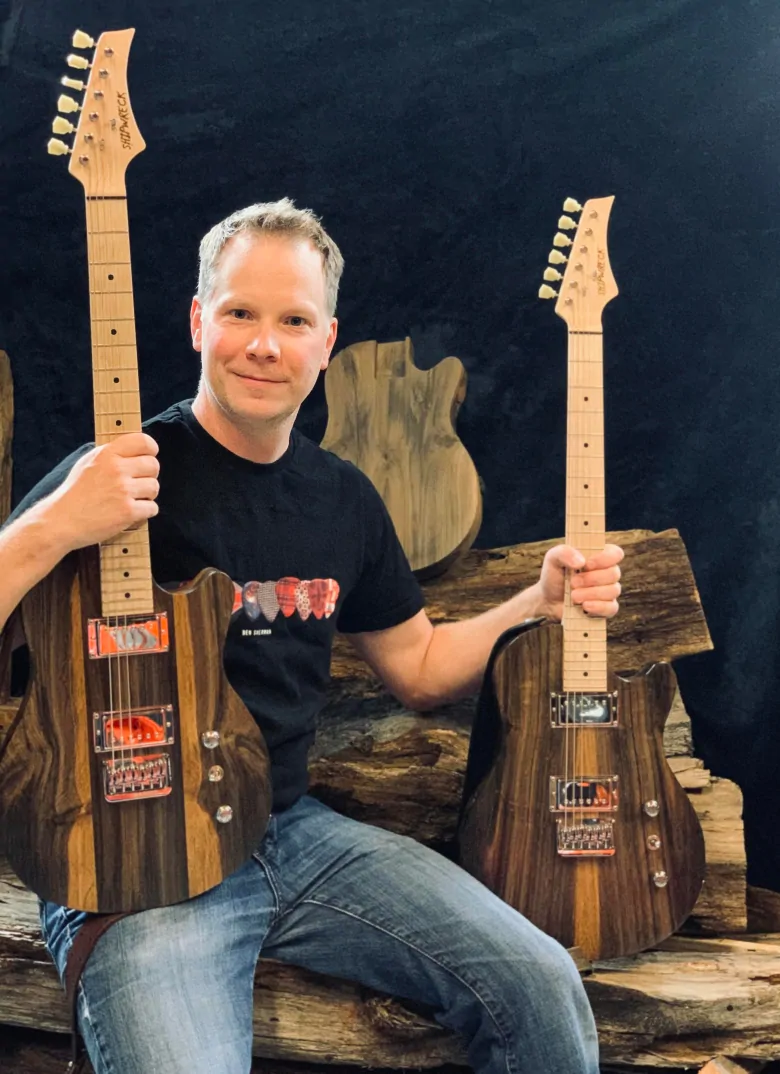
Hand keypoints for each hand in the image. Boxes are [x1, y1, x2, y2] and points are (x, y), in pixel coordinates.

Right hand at [44, 433, 159, 552]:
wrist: (61, 521)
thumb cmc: (75, 493)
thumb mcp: (88, 463)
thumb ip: (111, 455)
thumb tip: (135, 449)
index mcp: (106, 454)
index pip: (143, 441)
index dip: (150, 450)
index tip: (149, 456)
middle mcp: (116, 469)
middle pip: (153, 465)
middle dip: (148, 476)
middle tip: (137, 484)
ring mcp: (123, 490)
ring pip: (154, 487)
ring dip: (147, 496)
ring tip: (130, 500)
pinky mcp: (128, 511)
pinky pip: (152, 508)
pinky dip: (144, 513)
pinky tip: (130, 513)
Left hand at [533, 543, 623, 620]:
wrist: (549, 600)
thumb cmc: (555, 576)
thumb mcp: (553, 559)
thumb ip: (564, 553)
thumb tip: (581, 562)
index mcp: (599, 556)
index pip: (616, 553)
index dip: (604, 559)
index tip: (586, 565)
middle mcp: (607, 573)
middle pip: (614, 574)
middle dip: (591, 579)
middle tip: (573, 582)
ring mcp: (609, 591)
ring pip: (612, 591)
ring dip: (590, 594)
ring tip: (573, 596)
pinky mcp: (606, 608)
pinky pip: (611, 608)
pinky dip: (597, 607)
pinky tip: (584, 606)